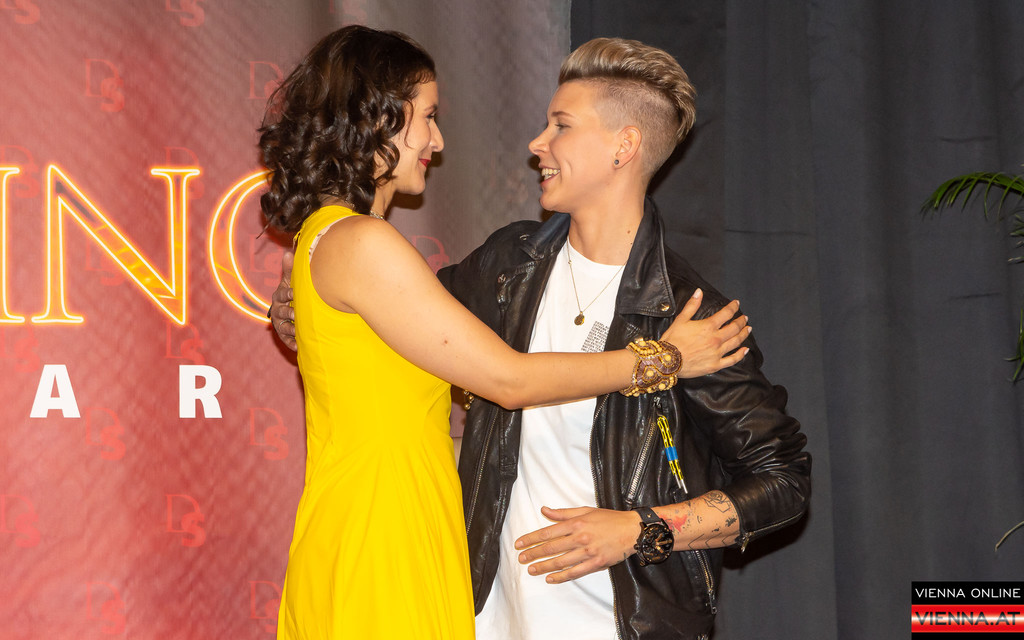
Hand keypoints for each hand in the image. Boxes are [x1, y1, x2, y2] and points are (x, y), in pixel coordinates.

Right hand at [269, 250, 296, 350]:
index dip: (287, 294)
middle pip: (280, 312)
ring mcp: (280, 323)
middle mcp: (277, 311)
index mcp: (279, 297)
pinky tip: (297, 347)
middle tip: (295, 314)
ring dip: (289, 329)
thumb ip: (290, 270)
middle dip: (287, 313)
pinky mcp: (285, 335)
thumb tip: (287, 254)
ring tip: (297, 331)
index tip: (294, 293)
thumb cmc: (292, 292)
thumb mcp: (290, 281)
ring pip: (283, 327)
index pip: (281, 295)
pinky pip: (286, 341)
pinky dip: (291, 344)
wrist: (290, 309)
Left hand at [513, 506, 639, 583]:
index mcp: (576, 523)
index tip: (519, 544)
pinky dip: (561, 576)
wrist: (632, 529)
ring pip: (560, 562)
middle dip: (533, 554)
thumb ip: (563, 513)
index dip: (531, 539)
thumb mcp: (585, 510)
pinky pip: (575, 572)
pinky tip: (550, 578)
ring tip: (531, 570)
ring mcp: (588, 552)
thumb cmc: (609, 519)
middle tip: (521, 559)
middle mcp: (580, 537)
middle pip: (551, 548)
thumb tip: (544, 510)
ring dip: (543, 566)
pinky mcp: (596, 563)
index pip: (548, 532)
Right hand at [661, 288, 750, 376]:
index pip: (726, 314)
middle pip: (734, 328)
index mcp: (708, 326)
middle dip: (741, 321)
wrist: (667, 361)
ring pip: (736, 342)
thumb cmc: (672, 340)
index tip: (736, 304)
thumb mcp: (681, 320)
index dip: (733, 307)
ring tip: (748, 329)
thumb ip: (692, 305)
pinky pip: (732, 360)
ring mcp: (717, 353)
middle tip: (745, 318)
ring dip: (743, 334)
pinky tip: (745, 350)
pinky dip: (741, 354)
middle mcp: (716, 339)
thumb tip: (699, 292)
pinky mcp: (715, 365)